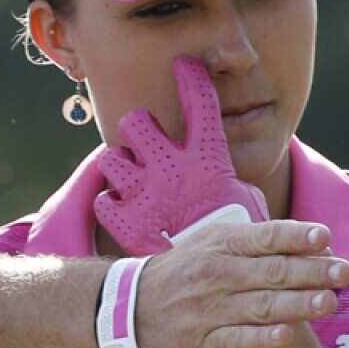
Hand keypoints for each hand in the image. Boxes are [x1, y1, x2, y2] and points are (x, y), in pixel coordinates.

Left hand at [94, 56, 267, 255]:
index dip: (190, 78)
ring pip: (111, 157)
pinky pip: (103, 200)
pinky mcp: (126, 221)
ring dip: (119, 164)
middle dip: (138, 127)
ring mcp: (144, 192)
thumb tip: (225, 166)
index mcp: (206, 157)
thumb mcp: (245, 198)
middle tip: (146, 140)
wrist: (220, 282)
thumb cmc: (239, 237)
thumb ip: (226, 175)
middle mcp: (170, 167)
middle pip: (136, 122)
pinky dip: (110, 203)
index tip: (183, 66)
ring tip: (131, 177)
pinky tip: (122, 208)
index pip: (200, 102)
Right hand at [135, 220, 348, 347]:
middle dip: (310, 271)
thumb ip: (253, 244)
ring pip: (259, 306)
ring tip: (328, 302)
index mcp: (218, 246)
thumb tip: (309, 244)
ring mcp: (208, 310)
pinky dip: (261, 338)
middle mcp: (215, 275)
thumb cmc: (180, 275)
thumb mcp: (207, 246)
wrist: (126, 312)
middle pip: (270, 272)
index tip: (324, 238)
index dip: (295, 237)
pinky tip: (285, 335)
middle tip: (343, 272)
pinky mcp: (203, 344)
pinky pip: (237, 340)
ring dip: (296, 304)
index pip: (263, 238)